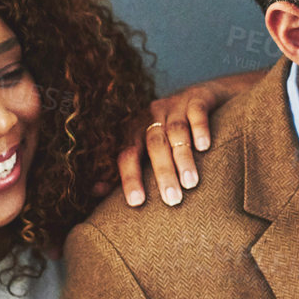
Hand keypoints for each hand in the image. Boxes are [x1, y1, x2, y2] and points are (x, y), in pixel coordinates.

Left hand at [96, 70, 263, 206]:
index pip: (128, 154)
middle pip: (154, 145)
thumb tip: (94, 191)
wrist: (204, 96)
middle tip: (172, 200)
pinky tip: (204, 147)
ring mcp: (175, 105)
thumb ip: (124, 169)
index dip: (130, 177)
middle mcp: (152, 116)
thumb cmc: (170, 133)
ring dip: (183, 157)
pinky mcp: (198, 97)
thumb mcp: (147, 147)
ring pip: (176, 131)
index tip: (136, 202)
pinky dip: (200, 128)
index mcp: (135, 130)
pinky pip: (197, 111)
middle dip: (162, 172)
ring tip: (191, 183)